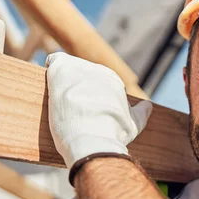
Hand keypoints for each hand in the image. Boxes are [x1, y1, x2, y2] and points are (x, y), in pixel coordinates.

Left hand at [45, 52, 152, 171]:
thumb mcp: (133, 124)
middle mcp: (100, 71)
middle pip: (81, 76)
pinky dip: (50, 70)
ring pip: (67, 71)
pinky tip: (50, 85)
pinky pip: (54, 62)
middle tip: (69, 109)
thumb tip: (148, 105)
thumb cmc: (113, 135)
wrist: (94, 137)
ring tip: (59, 102)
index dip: (88, 96)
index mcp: (114, 82)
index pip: (97, 84)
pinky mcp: (63, 69)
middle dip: (75, 89)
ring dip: (62, 83)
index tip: (82, 111)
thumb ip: (141, 113)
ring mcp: (81, 69)